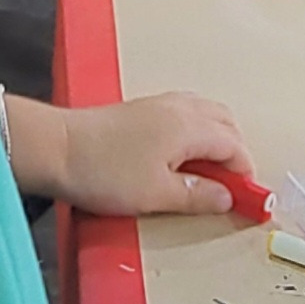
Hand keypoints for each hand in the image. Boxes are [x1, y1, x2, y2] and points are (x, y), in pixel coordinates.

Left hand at [57, 90, 255, 215]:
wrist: (57, 148)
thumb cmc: (107, 172)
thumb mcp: (156, 194)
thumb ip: (197, 196)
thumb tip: (228, 197)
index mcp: (190, 126)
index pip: (234, 145)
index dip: (245, 172)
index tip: (248, 199)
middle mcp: (181, 107)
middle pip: (225, 123)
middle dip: (234, 152)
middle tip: (229, 186)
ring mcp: (160, 104)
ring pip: (205, 115)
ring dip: (216, 140)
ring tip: (207, 173)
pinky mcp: (142, 108)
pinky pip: (185, 113)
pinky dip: (196, 132)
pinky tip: (180, 156)